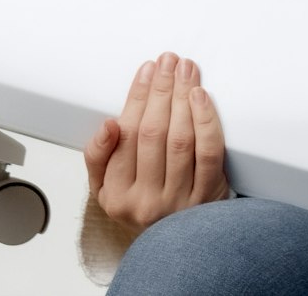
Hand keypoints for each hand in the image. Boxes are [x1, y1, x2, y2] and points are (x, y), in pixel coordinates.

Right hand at [83, 52, 229, 237]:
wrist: (177, 245)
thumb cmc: (141, 205)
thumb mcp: (105, 188)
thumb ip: (98, 156)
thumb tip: (109, 124)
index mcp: (115, 194)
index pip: (125, 136)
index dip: (137, 98)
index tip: (147, 71)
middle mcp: (145, 200)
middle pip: (153, 133)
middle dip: (161, 90)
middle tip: (169, 61)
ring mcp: (179, 200)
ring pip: (180, 139)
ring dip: (183, 97)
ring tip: (186, 70)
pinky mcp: (209, 196)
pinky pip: (208, 152)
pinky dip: (206, 120)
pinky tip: (201, 97)